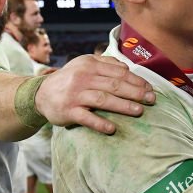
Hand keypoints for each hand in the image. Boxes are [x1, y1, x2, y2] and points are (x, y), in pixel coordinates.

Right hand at [36, 55, 155, 134]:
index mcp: (90, 65)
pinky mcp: (68, 111)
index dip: (137, 81)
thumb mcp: (84, 64)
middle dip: (135, 92)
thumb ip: (106, 64)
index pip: (119, 73)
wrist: (41, 94)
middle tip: (151, 100)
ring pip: (103, 99)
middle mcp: (83, 78)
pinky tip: (112, 128)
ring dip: (123, 105)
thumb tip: (127, 68)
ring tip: (139, 111)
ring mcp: (75, 95)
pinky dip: (100, 123)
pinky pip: (86, 118)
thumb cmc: (69, 80)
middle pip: (114, 85)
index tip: (150, 89)